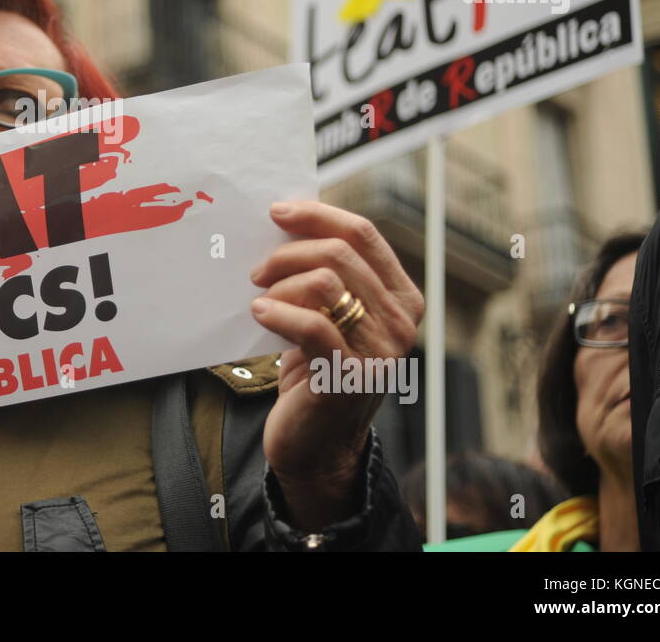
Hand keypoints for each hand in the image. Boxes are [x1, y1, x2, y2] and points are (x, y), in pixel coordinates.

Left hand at [249, 201, 422, 530]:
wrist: (317, 447)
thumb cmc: (316, 373)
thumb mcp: (330, 317)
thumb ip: (326, 276)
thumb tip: (286, 223)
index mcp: (401, 298)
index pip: (364, 235)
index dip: (319, 215)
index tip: (279, 211)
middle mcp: (400, 322)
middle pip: (342, 253)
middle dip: (290, 251)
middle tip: (258, 269)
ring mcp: (380, 351)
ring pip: (326, 282)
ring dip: (281, 282)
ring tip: (260, 297)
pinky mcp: (350, 376)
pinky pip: (311, 324)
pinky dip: (278, 313)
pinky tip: (259, 315)